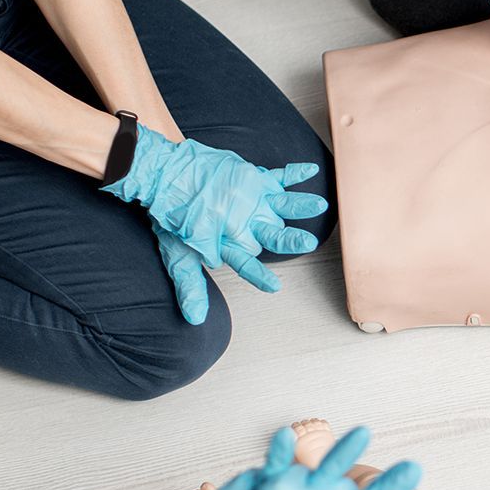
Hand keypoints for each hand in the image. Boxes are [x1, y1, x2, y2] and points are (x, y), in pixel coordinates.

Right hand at [104, 126, 328, 322]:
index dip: (258, 275)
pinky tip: (311, 170)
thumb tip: (195, 319)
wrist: (170, 180)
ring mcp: (253, 203)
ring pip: (281, 207)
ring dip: (299, 206)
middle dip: (289, 240)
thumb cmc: (175, 220)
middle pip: (272, 235)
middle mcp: (246, 225)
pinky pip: (278, 177)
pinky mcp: (255, 181)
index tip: (273, 287)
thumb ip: (191, 285)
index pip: (246, 263)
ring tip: (318, 205)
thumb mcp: (178, 255)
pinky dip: (293, 174)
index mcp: (230, 245)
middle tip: (307, 243)